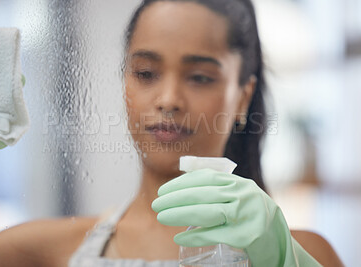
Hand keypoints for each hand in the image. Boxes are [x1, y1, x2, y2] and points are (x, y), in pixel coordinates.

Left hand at [151, 168, 321, 266]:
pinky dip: (195, 235)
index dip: (181, 183)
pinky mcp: (247, 236)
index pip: (206, 177)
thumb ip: (217, 189)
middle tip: (156, 204)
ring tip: (161, 217)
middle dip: (175, 198)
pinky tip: (179, 237)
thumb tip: (183, 187)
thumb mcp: (239, 196)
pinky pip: (216, 234)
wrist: (280, 242)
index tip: (163, 190)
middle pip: (203, 194)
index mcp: (239, 183)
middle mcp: (244, 195)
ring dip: (180, 214)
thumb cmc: (253, 217)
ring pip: (208, 212)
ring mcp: (246, 215)